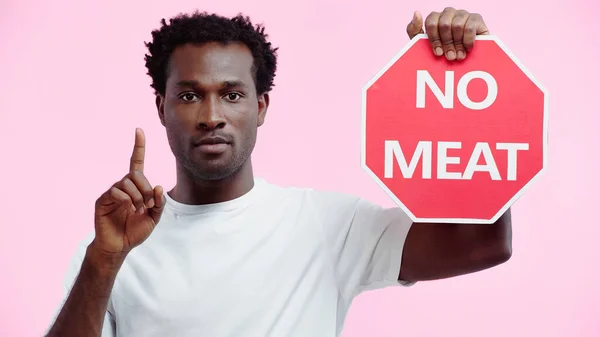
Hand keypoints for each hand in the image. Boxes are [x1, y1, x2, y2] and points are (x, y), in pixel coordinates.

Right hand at [92, 128, 165, 256]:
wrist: (119, 246)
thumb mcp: (154, 218)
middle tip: (147, 205)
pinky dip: (126, 199)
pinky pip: (116, 191)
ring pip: (127, 182)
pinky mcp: (102, 200)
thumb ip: (159, 203)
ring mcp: (111, 192)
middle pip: (136, 174)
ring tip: (137, 210)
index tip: (139, 130)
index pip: (136, 162)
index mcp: (135, 188)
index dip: (138, 146)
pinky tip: (128, 209)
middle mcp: (123, 186)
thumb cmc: (134, 231)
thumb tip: (158, 186)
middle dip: (146, 189)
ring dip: (138, 196)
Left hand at [406, 8, 489, 60]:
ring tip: (459, 56)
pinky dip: (468, 40)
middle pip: (444, 24)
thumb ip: (414, 30)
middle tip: (449, 57)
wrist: (466, 63)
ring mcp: (463, 14)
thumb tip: (417, 13)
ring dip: (457, 44)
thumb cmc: (443, 52)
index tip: (438, 53)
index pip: (431, 21)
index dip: (434, 39)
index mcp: (436, 18)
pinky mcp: (477, 19)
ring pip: (457, 25)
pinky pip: (470, 27)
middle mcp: (449, 13)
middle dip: (446, 43)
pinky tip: (468, 49)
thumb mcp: (422, 45)